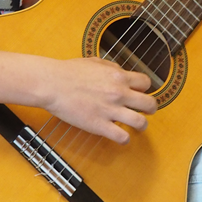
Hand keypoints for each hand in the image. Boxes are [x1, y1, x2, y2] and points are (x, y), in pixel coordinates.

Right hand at [41, 57, 156, 143]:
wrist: (52, 83)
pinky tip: (119, 136)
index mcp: (118, 76)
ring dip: (141, 126)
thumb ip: (111, 66)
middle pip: (150, 104)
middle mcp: (119, 92)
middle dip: (150, 109)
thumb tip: (120, 71)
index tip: (138, 93)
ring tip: (136, 127)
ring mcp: (110, 110)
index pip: (146, 83)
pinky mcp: (99, 125)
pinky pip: (122, 137)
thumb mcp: (94, 61)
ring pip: (141, 122)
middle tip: (143, 111)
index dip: (144, 89)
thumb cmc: (68, 72)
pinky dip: (124, 139)